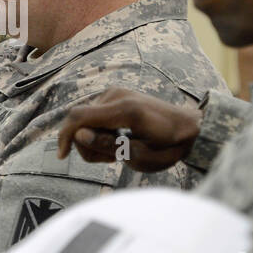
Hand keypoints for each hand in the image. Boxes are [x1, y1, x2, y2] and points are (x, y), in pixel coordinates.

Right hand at [56, 88, 201, 172]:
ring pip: (85, 119)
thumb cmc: (169, 147)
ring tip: (118, 150)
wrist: (190, 127)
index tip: (62, 157)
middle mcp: (117, 95)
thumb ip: (109, 146)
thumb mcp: (141, 157)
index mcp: (125, 110)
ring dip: (94, 139)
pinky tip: (118, 139)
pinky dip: (99, 131)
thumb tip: (80, 135)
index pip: (80, 117)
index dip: (65, 136)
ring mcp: (116, 93)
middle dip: (86, 144)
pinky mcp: (116, 95)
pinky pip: (94, 115)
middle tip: (111, 159)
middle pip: (80, 120)